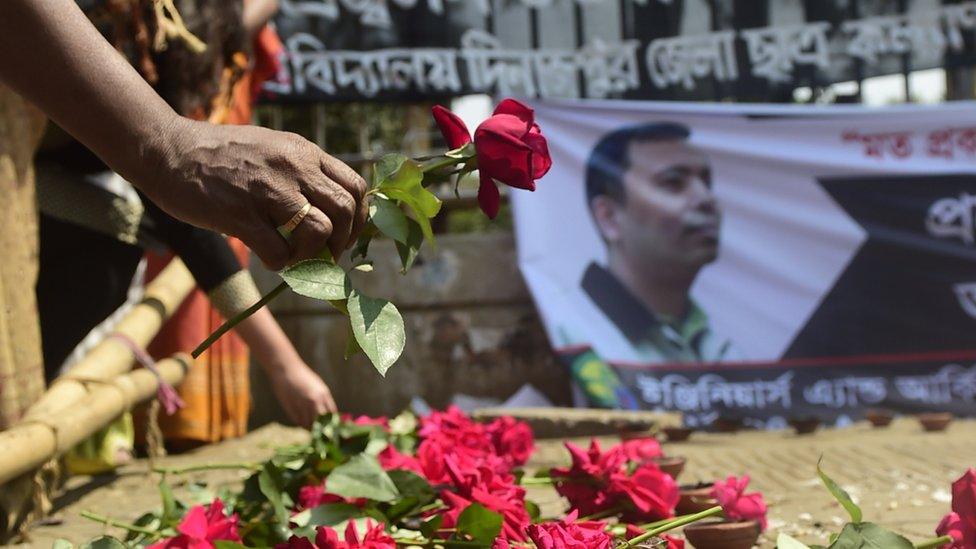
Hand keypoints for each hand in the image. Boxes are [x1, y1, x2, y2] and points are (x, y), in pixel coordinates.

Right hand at [139, 118, 367, 269]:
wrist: (166, 149)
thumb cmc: (218, 154)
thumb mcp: (272, 148)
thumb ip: (302, 172)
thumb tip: (330, 211)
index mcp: (303, 151)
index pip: (356, 186)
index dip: (360, 218)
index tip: (347, 234)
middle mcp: (293, 167)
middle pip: (346, 211)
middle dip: (343, 242)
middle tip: (326, 255)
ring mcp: (267, 190)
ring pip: (320, 232)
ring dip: (314, 255)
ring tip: (296, 258)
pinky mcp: (240, 214)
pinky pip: (280, 253)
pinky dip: (281, 265)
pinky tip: (269, 259)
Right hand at [267, 361, 337, 427]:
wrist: (286, 368)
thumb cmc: (302, 377)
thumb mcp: (317, 387)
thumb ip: (322, 400)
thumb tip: (328, 416)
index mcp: (324, 394)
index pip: (332, 415)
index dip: (331, 424)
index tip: (329, 429)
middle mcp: (315, 400)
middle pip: (322, 422)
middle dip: (320, 429)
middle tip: (318, 432)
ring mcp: (303, 404)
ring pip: (309, 424)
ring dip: (309, 428)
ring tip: (308, 426)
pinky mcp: (291, 406)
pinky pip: (298, 421)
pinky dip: (300, 423)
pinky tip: (300, 420)